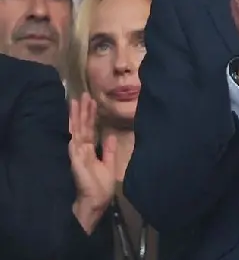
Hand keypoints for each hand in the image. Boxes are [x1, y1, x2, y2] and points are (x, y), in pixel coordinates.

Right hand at [69, 94, 115, 220]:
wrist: (97, 201)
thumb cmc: (101, 185)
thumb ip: (108, 150)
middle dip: (82, 111)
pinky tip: (71, 130)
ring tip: (75, 103)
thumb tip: (109, 135)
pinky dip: (72, 140)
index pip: (89, 128)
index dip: (90, 115)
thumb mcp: (109, 163)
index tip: (91, 100)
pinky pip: (74, 150)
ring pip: (76, 132)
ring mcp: (77, 155)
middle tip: (83, 94)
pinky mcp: (76, 163)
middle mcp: (82, 150)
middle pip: (81, 126)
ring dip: (76, 118)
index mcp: (89, 150)